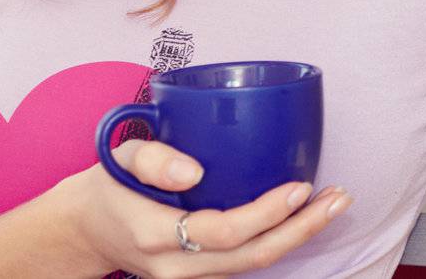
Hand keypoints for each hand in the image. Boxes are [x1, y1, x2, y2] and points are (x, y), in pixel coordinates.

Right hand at [63, 139, 349, 276]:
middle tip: (340, 196)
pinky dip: (280, 241)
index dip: (266, 214)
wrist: (85, 231)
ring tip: (335, 203)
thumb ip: (154, 158)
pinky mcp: (200, 276)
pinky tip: (307, 215)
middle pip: (251, 258)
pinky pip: (246, 265)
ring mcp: (188, 278)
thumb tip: (194, 173)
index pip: (222, 233)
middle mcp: (175, 267)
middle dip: (302, 229)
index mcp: (156, 235)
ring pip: (253, 266)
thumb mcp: (122, 157)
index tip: (300, 186)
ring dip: (299, 236)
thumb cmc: (110, 184)